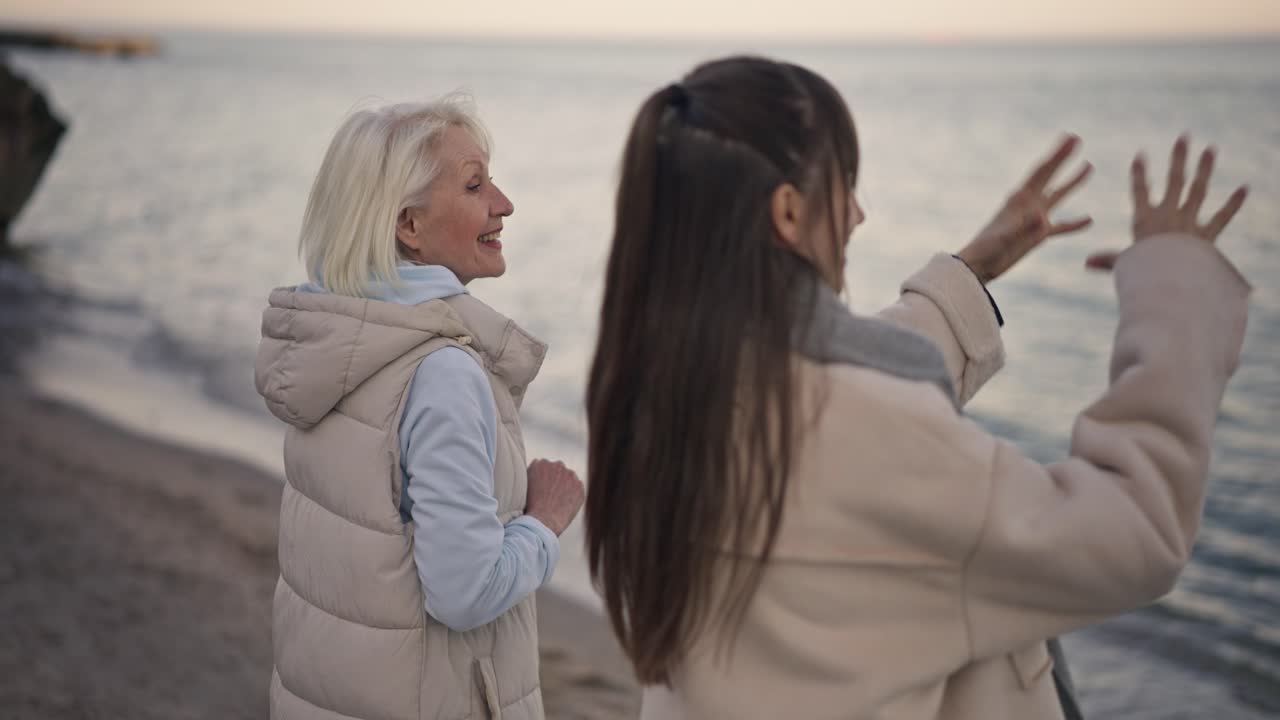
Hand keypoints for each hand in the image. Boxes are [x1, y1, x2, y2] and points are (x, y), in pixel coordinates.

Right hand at [524, 459, 583, 535]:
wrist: (544, 520)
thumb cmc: (531, 506)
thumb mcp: (524, 486)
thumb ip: (533, 475)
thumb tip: (538, 475)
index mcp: (541, 463)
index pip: (544, 466)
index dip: (543, 478)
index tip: (542, 488)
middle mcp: (557, 465)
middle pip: (557, 470)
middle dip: (555, 479)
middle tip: (551, 494)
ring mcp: (570, 475)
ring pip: (568, 478)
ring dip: (565, 485)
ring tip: (557, 501)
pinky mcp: (579, 485)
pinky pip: (577, 488)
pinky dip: (573, 494)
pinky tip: (565, 504)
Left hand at [956, 135, 1093, 282]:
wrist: (979, 266)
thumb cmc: (987, 249)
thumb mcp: (1005, 237)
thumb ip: (1024, 227)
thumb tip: (1042, 218)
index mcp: (1020, 199)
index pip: (1042, 171)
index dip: (1057, 154)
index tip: (1071, 137)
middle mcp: (1028, 204)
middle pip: (1049, 176)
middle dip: (1063, 158)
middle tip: (1078, 138)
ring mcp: (1034, 219)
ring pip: (1058, 196)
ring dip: (1072, 182)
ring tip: (1089, 166)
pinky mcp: (1037, 235)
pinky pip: (1061, 227)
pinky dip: (1074, 224)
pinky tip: (1089, 220)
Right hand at [1086, 135, 1247, 270]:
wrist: (1169, 279)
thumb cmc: (1143, 273)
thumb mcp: (1124, 265)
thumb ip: (1108, 261)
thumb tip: (1086, 262)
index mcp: (1144, 220)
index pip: (1139, 191)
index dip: (1139, 173)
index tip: (1140, 155)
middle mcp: (1167, 215)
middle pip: (1175, 181)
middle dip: (1178, 158)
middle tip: (1184, 137)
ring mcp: (1188, 222)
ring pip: (1198, 189)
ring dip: (1205, 168)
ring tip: (1211, 149)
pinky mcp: (1207, 235)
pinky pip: (1222, 216)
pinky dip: (1234, 203)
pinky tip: (1245, 187)